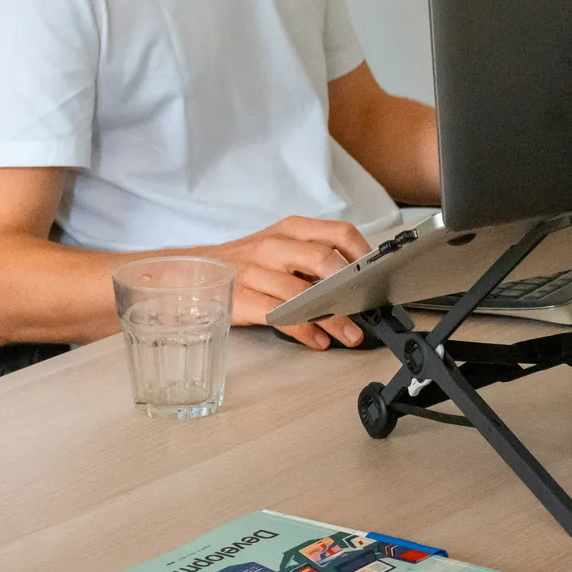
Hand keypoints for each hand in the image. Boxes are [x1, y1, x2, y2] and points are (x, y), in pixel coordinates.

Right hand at [203, 216, 369, 350]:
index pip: (338, 232)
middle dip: (350, 289)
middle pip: (323, 260)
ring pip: (303, 294)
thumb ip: (313, 257)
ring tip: (350, 335)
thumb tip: (357, 283)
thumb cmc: (246, 263)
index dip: (363, 255)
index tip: (377, 277)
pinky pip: (281, 317)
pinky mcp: (242, 298)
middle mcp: (274, 246)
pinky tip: (318, 341)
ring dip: (333, 319)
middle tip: (367, 310)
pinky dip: (305, 332)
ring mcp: (256, 272)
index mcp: (290, 229)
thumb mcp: (279, 247)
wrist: (193, 273)